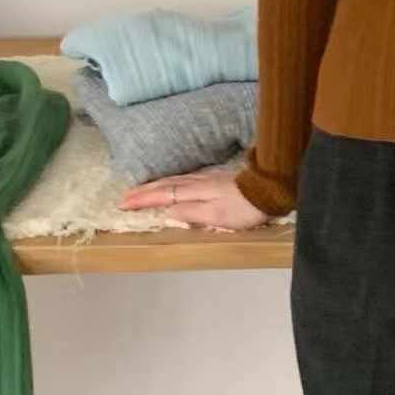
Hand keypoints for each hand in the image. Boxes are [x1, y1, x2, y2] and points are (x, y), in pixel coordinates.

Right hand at [118, 169, 271, 230]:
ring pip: (174, 180)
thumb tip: (167, 212)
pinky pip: (184, 179)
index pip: (163, 195)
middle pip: (165, 184)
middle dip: (143, 191)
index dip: (143, 200)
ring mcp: (207, 178)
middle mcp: (198, 182)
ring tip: (140, 190)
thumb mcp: (217, 216)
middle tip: (124, 196)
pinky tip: (171, 184)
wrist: (271, 188)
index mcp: (195, 191)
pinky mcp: (216, 179)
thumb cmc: (245, 207)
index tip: (123, 203)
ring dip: (155, 185)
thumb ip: (191, 213)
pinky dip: (170, 182)